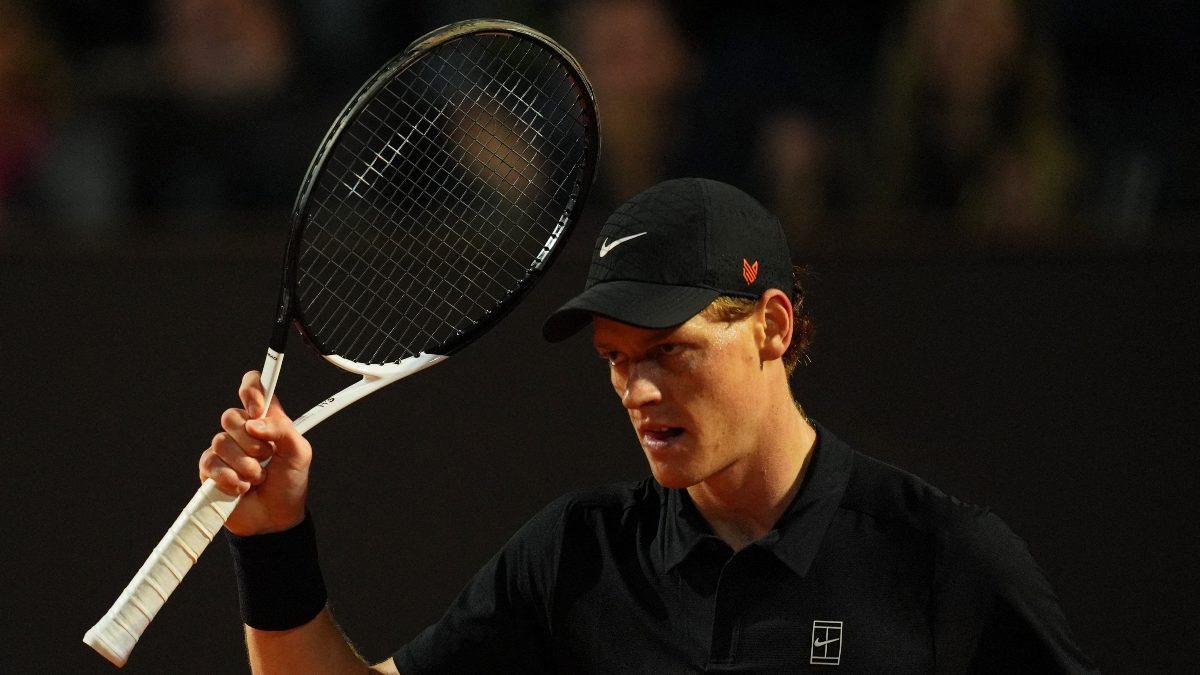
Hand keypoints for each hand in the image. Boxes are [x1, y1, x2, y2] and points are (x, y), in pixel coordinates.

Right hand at [199, 370, 311, 535]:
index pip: (253, 387)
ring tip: (257, 478)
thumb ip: (283, 430)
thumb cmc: (290, 483)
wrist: (274, 519)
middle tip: (267, 458)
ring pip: (221, 441)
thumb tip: (255, 422)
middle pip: (231, 415)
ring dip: (245, 465)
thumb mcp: (299, 454)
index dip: (251, 390)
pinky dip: (230, 478)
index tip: (257, 409)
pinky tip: (242, 488)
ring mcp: (225, 450)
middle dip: (252, 443)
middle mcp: (243, 431)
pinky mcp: (210, 470)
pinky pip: (211, 463)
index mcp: (267, 420)